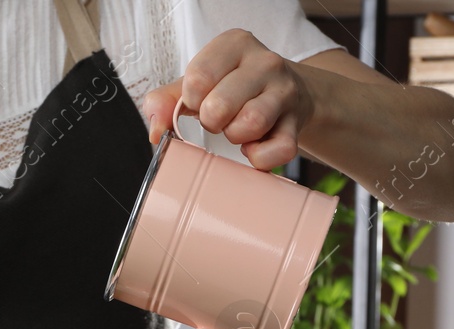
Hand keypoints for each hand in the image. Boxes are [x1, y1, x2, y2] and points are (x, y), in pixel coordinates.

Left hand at [141, 29, 312, 170]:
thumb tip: (155, 129)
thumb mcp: (199, 83)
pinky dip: (260, 158)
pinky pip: (278, 150)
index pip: (197, 78)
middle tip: (218, 120)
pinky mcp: (297, 123)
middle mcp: (264, 62)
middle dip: (211, 122)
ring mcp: (285, 91)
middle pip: (219, 106)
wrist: (289, 93)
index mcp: (233, 45)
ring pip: (250, 124)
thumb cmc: (235, 88)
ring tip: (236, 130)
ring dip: (235, 137)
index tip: (201, 102)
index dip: (192, 101)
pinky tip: (254, 148)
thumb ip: (167, 101)